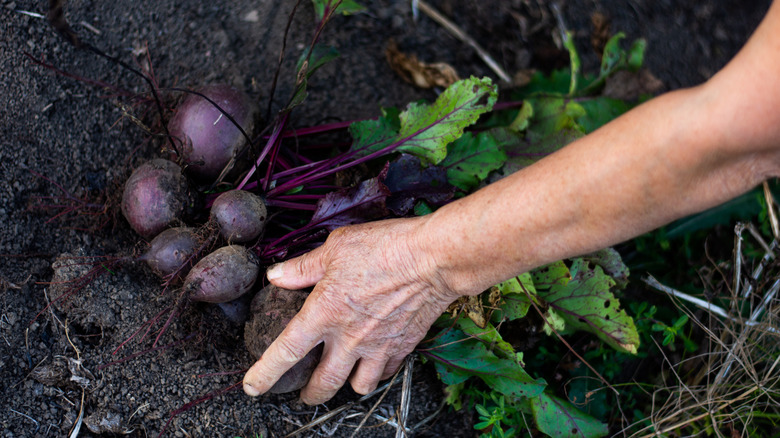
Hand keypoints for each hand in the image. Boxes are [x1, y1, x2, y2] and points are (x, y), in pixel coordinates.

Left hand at [242, 216, 458, 403]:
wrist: (434, 259)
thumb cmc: (385, 248)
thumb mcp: (336, 247)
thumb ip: (304, 267)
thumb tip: (277, 276)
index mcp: (323, 313)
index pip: (285, 352)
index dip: (265, 374)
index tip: (252, 386)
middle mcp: (348, 339)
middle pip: (322, 385)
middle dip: (309, 395)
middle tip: (304, 394)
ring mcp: (377, 347)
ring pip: (356, 387)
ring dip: (345, 386)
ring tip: (342, 377)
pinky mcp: (402, 348)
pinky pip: (385, 372)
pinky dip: (376, 371)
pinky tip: (374, 360)